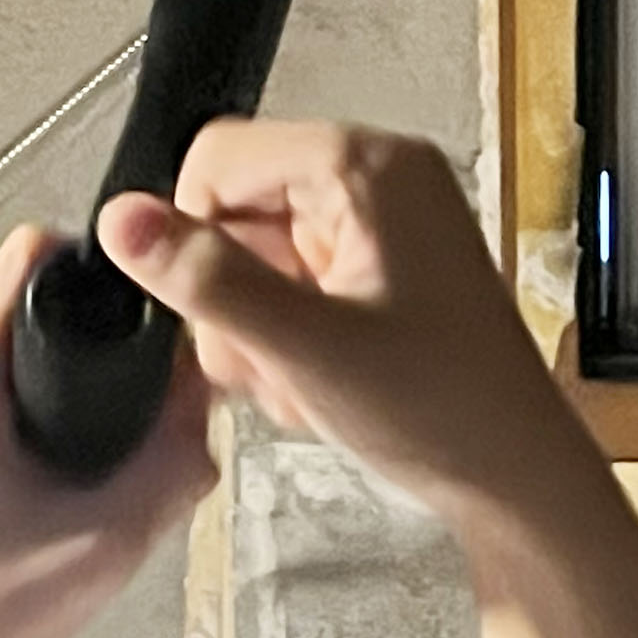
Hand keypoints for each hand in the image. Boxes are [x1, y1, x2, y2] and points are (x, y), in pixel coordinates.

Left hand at [0, 229, 216, 637]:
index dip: (111, 277)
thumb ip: (176, 461)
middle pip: (34, 290)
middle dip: (94, 338)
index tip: (153, 328)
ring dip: (61, 368)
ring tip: (97, 444)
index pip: (41, 253)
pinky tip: (56, 455)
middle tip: (138, 410)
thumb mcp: (104, 542)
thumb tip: (213, 392)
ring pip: (13, 325)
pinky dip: (28, 389)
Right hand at [101, 121, 606, 542]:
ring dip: (258, 328)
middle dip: (234, 297)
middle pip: (237, 209)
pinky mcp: (384, 267)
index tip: (221, 313)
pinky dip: (288, 337)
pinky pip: (294, 283)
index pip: (220, 158)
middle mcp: (380, 176)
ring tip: (302, 382)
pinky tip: (318, 384)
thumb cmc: (439, 411)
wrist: (516, 479)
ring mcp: (384, 223)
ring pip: (257, 255)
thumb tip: (121, 219)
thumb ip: (208, 280)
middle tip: (271, 364)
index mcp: (368, 166)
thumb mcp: (304, 349)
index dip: (196, 237)